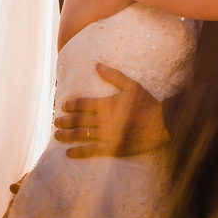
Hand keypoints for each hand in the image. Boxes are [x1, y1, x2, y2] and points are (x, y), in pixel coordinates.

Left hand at [53, 64, 169, 157]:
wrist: (163, 124)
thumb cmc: (148, 103)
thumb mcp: (132, 85)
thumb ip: (113, 76)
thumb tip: (97, 65)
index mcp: (107, 104)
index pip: (83, 104)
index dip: (71, 105)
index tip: (63, 105)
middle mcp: (104, 120)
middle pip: (79, 120)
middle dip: (65, 121)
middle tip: (55, 121)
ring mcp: (107, 135)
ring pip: (82, 135)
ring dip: (67, 135)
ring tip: (57, 135)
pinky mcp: (113, 148)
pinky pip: (92, 151)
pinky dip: (79, 152)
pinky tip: (69, 153)